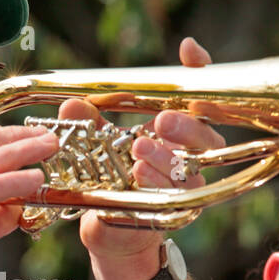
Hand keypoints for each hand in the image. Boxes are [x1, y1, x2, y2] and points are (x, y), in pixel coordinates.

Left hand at [71, 37, 227, 279]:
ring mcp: (185, 187)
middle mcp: (191, 158)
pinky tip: (138, 173)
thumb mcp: (98, 145)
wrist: (111, 229)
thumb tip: (71, 104)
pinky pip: (172, 199)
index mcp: (179, 134)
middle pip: (208, 138)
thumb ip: (88, 124)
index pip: (199, 97)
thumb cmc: (113, 179)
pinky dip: (154, 184)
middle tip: (162, 120)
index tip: (188, 50)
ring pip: (189, 171)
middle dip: (187, 127)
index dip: (200, 72)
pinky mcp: (175, 215)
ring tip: (140, 149)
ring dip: (165, 158)